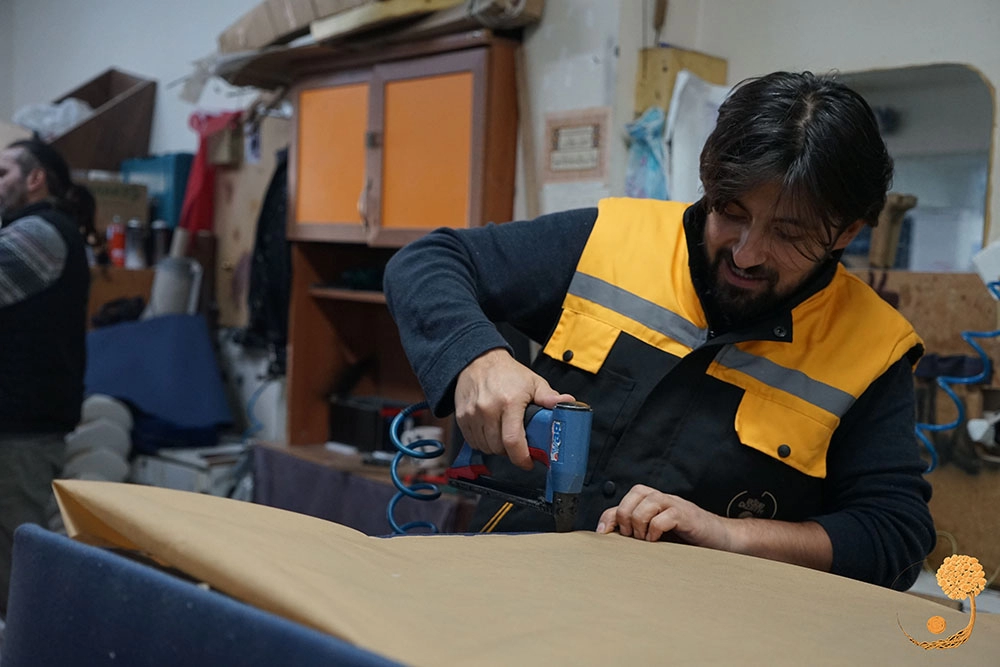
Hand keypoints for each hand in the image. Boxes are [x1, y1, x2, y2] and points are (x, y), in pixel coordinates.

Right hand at [454, 348, 574, 469]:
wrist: (478, 360)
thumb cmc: (506, 372)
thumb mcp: (533, 382)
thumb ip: (550, 397)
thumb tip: (568, 404)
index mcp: (509, 402)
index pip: (513, 441)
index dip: (522, 458)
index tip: (528, 462)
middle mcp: (489, 409)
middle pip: (499, 448)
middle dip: (511, 451)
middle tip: (518, 444)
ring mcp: (473, 414)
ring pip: (485, 447)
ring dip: (496, 448)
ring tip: (503, 435)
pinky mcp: (462, 417)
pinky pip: (472, 442)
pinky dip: (482, 442)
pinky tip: (490, 432)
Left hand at [596, 485, 731, 549]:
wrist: (720, 539)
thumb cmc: (686, 537)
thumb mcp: (656, 534)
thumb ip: (636, 531)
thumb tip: (609, 537)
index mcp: (650, 502)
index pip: (621, 503)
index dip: (609, 517)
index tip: (602, 534)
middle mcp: (660, 499)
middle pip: (632, 498)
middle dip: (625, 520)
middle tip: (632, 538)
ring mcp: (673, 504)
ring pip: (645, 505)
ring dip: (640, 526)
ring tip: (646, 541)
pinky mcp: (685, 515)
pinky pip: (662, 518)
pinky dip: (655, 531)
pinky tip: (658, 541)